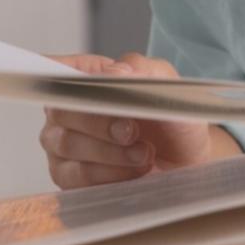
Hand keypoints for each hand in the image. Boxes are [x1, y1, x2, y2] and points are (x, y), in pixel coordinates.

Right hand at [39, 52, 213, 188]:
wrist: (186, 162)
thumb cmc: (173, 121)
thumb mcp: (169, 88)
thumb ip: (144, 71)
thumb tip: (116, 71)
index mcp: (91, 78)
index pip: (57, 68)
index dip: (59, 74)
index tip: (80, 84)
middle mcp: (71, 109)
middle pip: (62, 110)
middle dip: (101, 122)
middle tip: (132, 131)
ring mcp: (65, 144)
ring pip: (67, 144)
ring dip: (111, 151)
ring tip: (144, 153)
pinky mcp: (69, 177)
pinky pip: (75, 175)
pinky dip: (109, 173)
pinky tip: (134, 170)